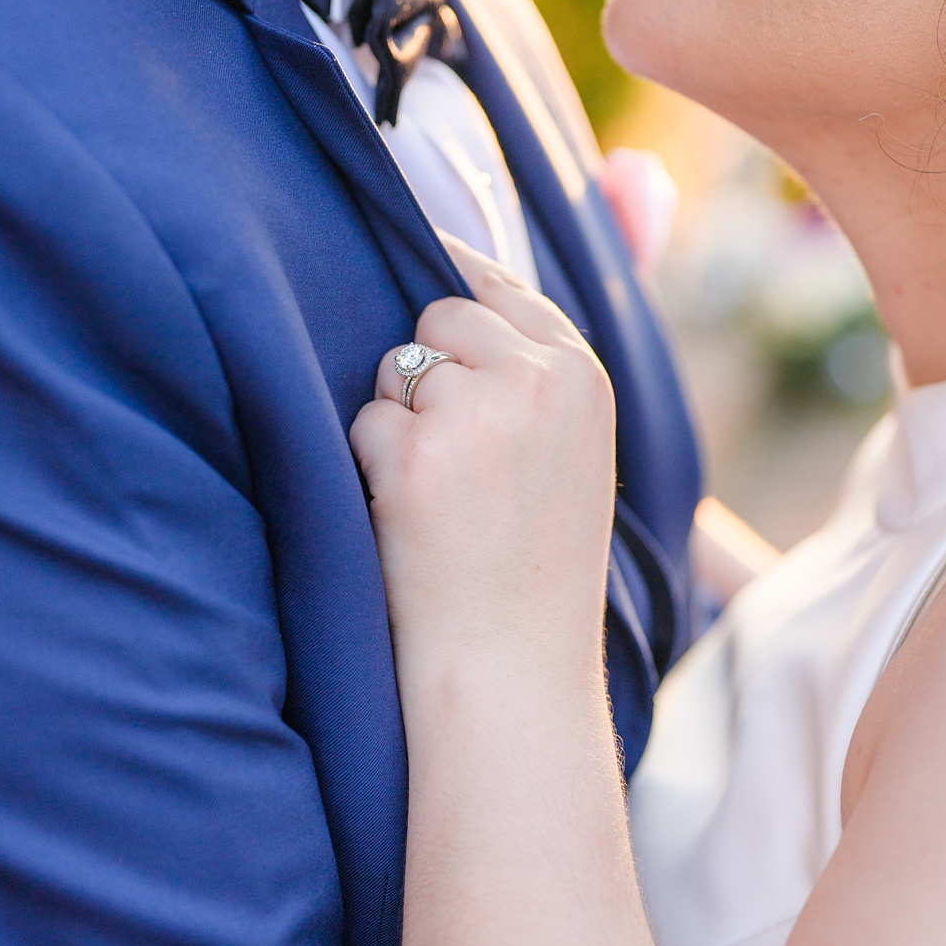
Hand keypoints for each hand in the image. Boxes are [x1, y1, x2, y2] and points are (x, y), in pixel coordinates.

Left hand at [347, 237, 617, 674]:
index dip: (454, 291)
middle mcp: (538, 380)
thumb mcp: (568, 450)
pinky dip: (370, 466)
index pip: (500, 289)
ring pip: (394, 371)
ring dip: (397, 423)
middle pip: (437, 319)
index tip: (426, 291)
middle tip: (451, 459)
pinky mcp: (416, 454)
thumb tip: (465, 281)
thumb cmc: (530, 565)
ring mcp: (477, 414)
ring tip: (438, 496)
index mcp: (583, 376)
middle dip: (424, 375)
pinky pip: (363, 422)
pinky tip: (409, 517)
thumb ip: (534, 372)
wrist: (511, 665)